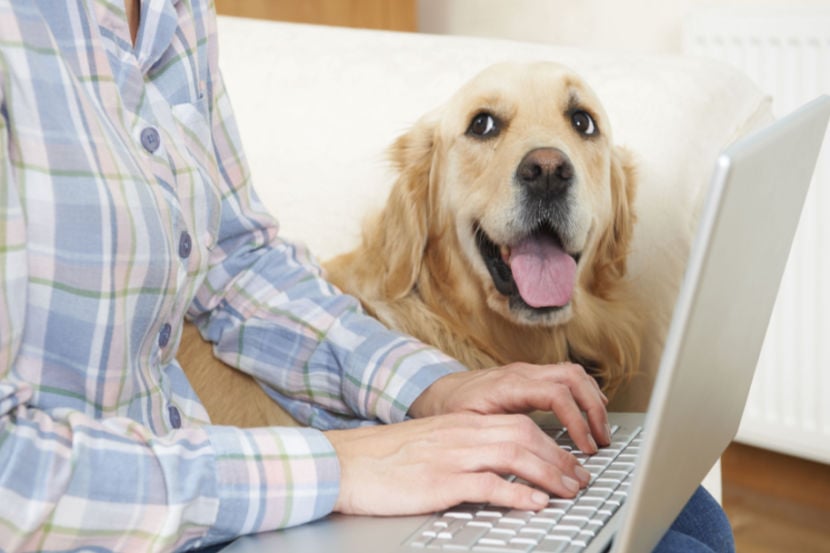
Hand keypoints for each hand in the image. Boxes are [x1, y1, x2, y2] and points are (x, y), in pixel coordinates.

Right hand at [324, 412, 591, 515]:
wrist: (345, 462)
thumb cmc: (382, 458)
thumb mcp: (428, 445)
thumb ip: (461, 449)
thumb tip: (494, 468)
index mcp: (460, 424)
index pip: (518, 425)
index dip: (550, 444)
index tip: (568, 462)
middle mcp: (461, 434)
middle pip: (525, 436)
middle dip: (559, 458)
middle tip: (580, 479)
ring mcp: (452, 456)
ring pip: (515, 455)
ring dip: (549, 474)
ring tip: (569, 491)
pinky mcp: (440, 481)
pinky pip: (488, 484)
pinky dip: (517, 493)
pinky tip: (533, 503)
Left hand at [409, 362, 610, 453]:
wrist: (437, 392)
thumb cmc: (450, 410)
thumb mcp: (467, 427)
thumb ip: (495, 436)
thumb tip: (521, 456)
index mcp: (508, 385)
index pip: (556, 394)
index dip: (576, 420)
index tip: (584, 447)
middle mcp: (522, 373)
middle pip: (572, 377)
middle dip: (593, 409)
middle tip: (601, 440)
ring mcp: (527, 372)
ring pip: (573, 373)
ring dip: (592, 400)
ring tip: (600, 431)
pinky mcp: (530, 377)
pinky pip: (566, 377)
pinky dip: (583, 394)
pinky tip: (590, 413)